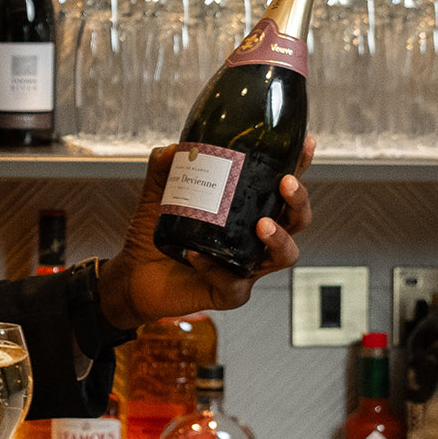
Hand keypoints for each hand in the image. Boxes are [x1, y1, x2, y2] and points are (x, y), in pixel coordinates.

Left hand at [103, 138, 315, 328]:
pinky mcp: (229, 294)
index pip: (281, 188)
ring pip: (284, 256)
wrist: (131, 274)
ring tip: (261, 224)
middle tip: (285, 184)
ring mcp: (246, 268)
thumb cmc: (153, 235)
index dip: (299, 167)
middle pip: (296, 221)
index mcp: (246, 211)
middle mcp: (254, 240)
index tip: (306, 145)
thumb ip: (164, 170)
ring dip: (279, 238)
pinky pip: (234, 285)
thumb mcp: (157, 196)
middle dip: (299, 201)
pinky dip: (216, 269)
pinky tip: (197, 256)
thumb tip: (174, 149)